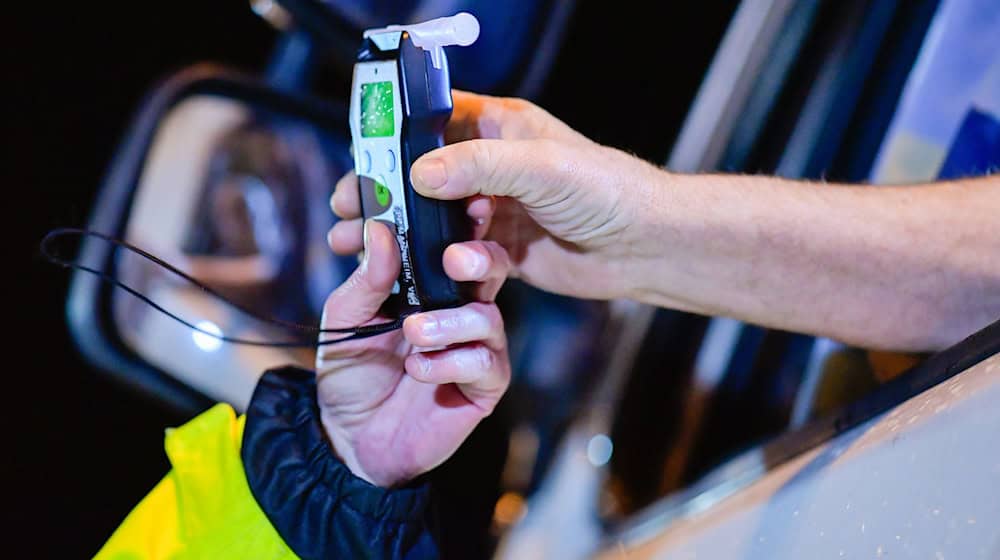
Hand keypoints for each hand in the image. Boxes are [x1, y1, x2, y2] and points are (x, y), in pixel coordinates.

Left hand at [316, 220, 511, 487]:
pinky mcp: (483, 386)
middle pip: (492, 268)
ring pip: (488, 316)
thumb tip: (381, 230)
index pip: (455, 242)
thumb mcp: (344, 318)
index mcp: (429, 284)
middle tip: (455, 260)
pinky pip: (486, 362)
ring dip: (449, 322)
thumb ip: (367, 278)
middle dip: (479, 257)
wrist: (349, 439)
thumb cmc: (351, 373)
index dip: (464, 220)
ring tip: (413, 334)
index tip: (463, 199)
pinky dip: (450, 363)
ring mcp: (476, 347)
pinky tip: (419, 372)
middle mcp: (459, 309)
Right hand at [329, 91, 665, 300]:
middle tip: (349, 215)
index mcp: (498, 128)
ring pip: (437, 222)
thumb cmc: (606, 190)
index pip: (432, 120)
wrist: (645, 246)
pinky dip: (451, 267)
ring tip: (367, 251)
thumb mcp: (540, 167)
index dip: (392, 140)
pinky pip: (465, 258)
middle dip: (386, 197)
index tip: (359, 161)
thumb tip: (418, 175)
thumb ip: (479, 166)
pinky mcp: (504, 251)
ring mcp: (496, 210)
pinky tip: (445, 275)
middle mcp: (493, 167)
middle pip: (424, 178)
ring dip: (407, 238)